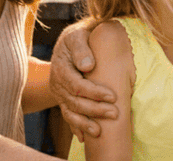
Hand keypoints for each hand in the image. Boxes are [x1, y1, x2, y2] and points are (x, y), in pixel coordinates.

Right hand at [50, 22, 116, 140]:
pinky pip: (67, 115)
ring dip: (84, 123)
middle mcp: (57, 83)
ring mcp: (59, 92)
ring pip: (70, 112)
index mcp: (61, 67)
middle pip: (75, 102)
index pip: (77, 86)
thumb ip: (82, 48)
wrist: (70, 41)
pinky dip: (75, 127)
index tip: (112, 97)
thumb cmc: (79, 36)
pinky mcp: (63, 98)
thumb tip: (88, 66)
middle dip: (95, 110)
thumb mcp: (78, 36)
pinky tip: (84, 137)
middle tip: (115, 113)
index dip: (94, 93)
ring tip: (99, 132)